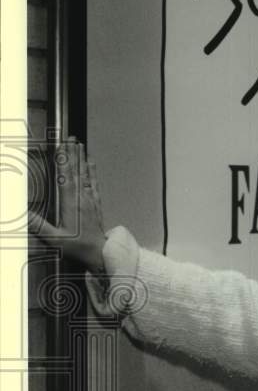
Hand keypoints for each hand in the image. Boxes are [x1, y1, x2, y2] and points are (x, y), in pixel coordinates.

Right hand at [28, 137, 107, 276]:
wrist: (100, 252)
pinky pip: (93, 182)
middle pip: (76, 171)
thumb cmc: (78, 246)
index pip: (65, 177)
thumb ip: (39, 226)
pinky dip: (92, 171)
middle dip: (72, 154)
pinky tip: (91, 163)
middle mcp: (82, 198)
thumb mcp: (55, 239)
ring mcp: (90, 199)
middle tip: (70, 138)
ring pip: (85, 174)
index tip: (60, 147)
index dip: (63, 161)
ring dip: (82, 159)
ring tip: (79, 144)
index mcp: (71, 204)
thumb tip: (24, 214)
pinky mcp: (96, 203)